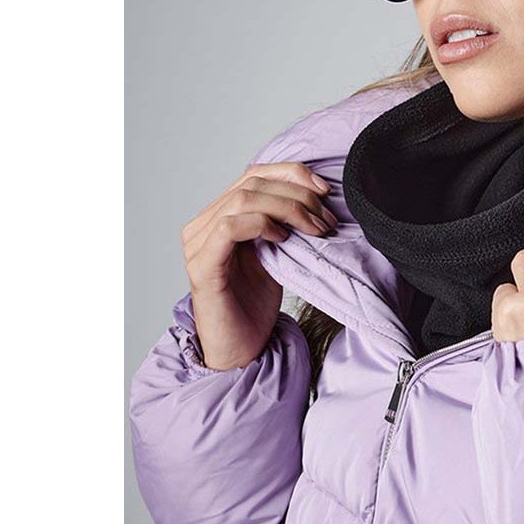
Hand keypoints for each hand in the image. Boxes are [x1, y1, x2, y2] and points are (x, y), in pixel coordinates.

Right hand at [180, 162, 336, 368]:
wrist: (241, 349)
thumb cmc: (255, 304)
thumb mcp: (277, 253)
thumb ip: (283, 222)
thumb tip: (318, 196)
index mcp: (219, 216)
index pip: (254, 175)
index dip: (291, 174)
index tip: (325, 189)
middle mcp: (202, 224)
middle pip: (251, 183)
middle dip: (297, 195)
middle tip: (325, 218)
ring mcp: (197, 244)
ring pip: (242, 200)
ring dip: (287, 208)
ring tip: (314, 228)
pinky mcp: (202, 266)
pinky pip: (228, 228)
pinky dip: (261, 224)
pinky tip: (282, 237)